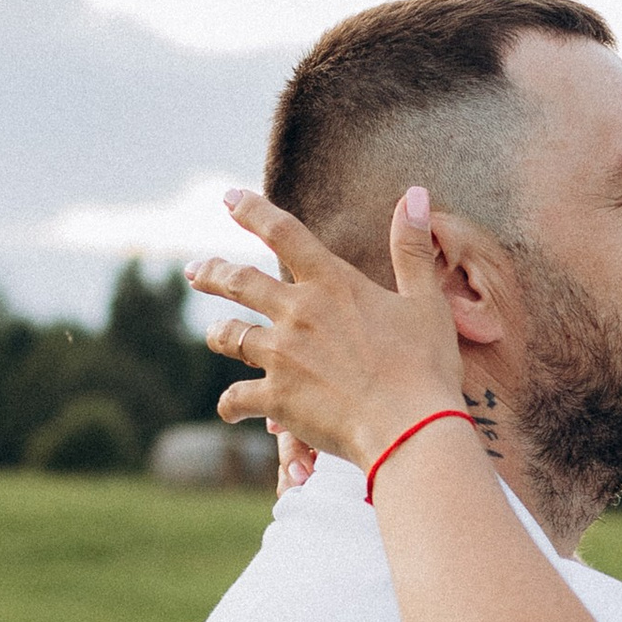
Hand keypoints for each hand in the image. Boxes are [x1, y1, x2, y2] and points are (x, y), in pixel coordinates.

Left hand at [188, 188, 467, 471]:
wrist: (411, 428)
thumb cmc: (425, 367)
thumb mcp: (426, 301)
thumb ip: (412, 248)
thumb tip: (414, 193)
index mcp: (332, 283)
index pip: (283, 232)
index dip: (252, 211)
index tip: (229, 198)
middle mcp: (298, 312)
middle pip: (239, 282)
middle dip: (212, 274)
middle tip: (195, 271)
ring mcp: (282, 356)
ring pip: (229, 336)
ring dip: (219, 334)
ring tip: (216, 334)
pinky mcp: (276, 399)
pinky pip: (236, 399)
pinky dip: (231, 405)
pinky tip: (230, 410)